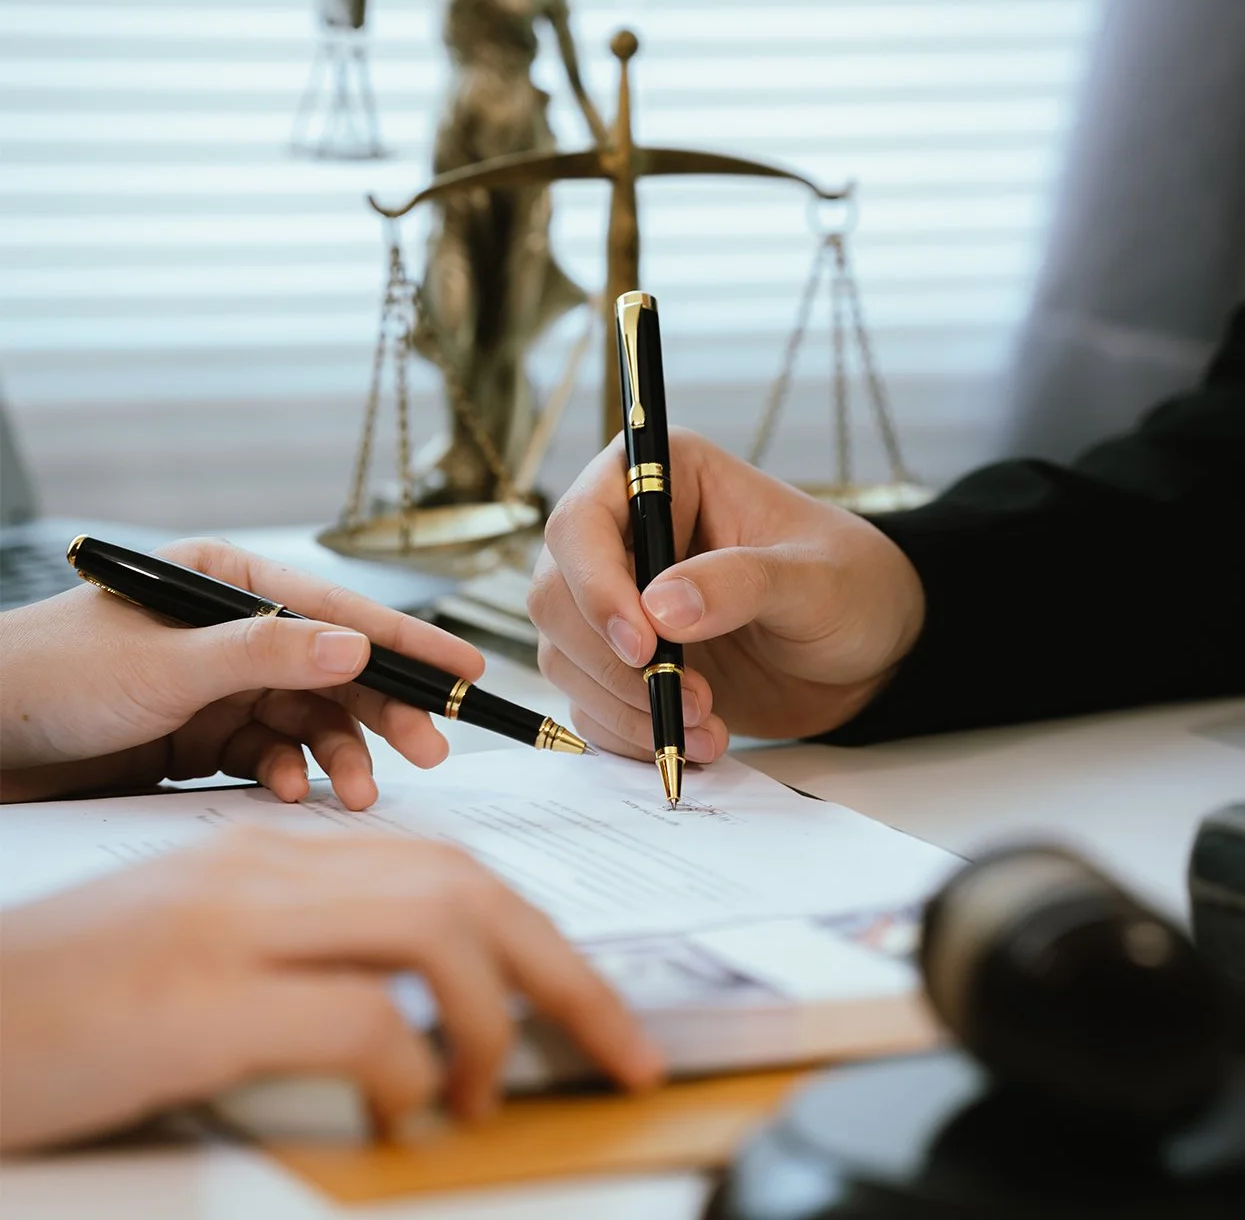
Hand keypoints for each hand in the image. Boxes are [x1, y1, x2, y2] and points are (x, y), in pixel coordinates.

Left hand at [0, 540, 484, 807]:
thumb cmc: (54, 678)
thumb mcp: (167, 664)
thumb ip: (267, 654)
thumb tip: (359, 646)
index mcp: (227, 584)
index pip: (335, 611)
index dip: (405, 641)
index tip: (465, 669)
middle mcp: (230, 634)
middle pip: (333, 670)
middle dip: (384, 711)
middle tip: (432, 749)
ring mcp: (217, 688)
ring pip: (308, 720)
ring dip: (341, 755)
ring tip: (364, 794)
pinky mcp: (200, 740)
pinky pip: (269, 757)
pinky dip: (290, 776)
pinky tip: (296, 794)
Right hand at [0, 829, 662, 1151]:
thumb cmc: (69, 1004)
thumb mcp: (203, 957)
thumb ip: (305, 952)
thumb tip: (415, 1009)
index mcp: (273, 853)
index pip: (448, 869)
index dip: (540, 936)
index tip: (593, 1002)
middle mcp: (266, 868)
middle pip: (467, 888)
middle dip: (565, 969)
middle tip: (622, 1043)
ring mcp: (232, 925)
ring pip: (436, 927)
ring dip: (500, 1017)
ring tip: (497, 1089)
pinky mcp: (198, 1000)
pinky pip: (358, 1015)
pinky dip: (411, 1067)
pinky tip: (408, 1112)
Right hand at [528, 430, 925, 760]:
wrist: (870, 651)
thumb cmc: (851, 584)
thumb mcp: (812, 578)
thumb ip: (741, 584)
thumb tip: (661, 607)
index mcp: (662, 478)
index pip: (582, 523)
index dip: (596, 585)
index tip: (642, 644)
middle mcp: (624, 534)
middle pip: (556, 594)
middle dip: (610, 660)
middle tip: (688, 696)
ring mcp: (619, 601)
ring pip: (565, 654)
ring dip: (625, 705)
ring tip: (706, 727)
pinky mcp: (626, 662)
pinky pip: (591, 701)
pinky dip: (629, 733)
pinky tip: (690, 741)